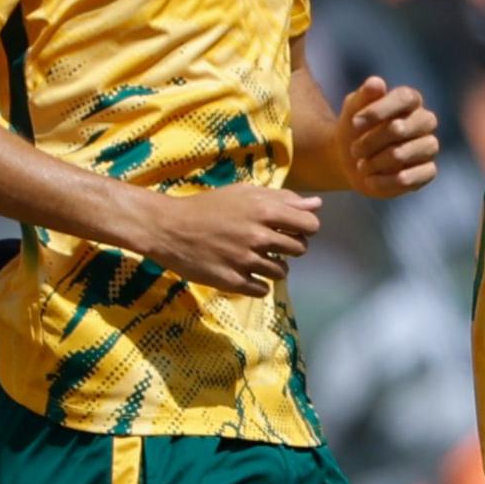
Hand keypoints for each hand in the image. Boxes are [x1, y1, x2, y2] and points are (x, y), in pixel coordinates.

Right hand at [132, 185, 321, 297]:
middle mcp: (259, 236)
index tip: (292, 229)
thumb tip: (316, 204)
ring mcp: (245, 261)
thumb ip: (282, 199)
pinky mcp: (232, 281)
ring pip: (281, 271)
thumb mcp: (244, 193)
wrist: (168, 227)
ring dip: (274, 266)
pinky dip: (258, 284)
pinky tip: (246, 274)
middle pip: (299, 249)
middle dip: (290, 247)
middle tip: (271, 244)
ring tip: (255, 258)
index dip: (305, 228)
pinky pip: (262, 290)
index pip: (310, 225)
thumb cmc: (208, 207)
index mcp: (265, 211)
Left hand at [335, 77, 439, 197]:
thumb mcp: (353, 108)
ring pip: (404, 154)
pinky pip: (412, 177)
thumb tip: (377, 83)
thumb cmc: (355, 129)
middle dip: (371, 141)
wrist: (350, 160)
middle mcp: (425, 121)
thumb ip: (364, 95)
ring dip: (376, 162)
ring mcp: (429, 146)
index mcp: (410, 101)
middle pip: (400, 128)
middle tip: (354, 150)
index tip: (354, 123)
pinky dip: (386, 181)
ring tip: (361, 166)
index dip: (379, 110)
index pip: (405, 98)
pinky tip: (370, 180)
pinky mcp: (428, 171)